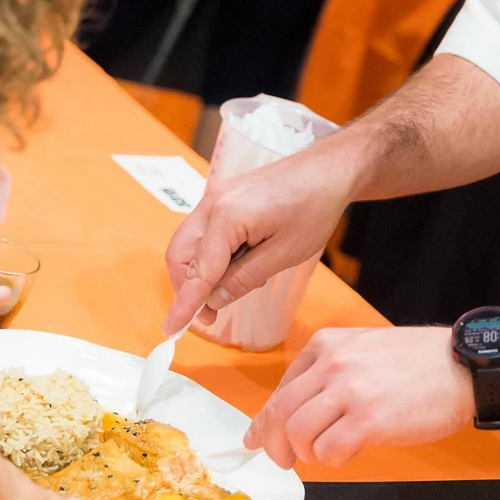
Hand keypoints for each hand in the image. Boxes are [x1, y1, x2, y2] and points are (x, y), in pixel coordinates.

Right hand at [161, 145, 357, 334]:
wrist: (328, 170)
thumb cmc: (314, 208)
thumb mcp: (283, 254)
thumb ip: (243, 279)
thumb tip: (214, 300)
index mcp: (226, 217)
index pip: (197, 271)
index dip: (184, 304)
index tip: (172, 329)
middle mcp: (212, 203)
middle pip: (180, 255)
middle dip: (188, 287)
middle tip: (211, 313)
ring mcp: (215, 196)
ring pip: (188, 243)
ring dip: (200, 271)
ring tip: (235, 284)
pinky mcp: (223, 197)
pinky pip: (204, 231)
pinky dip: (211, 254)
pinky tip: (240, 262)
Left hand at [242, 327, 470, 467]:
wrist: (462, 365)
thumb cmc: (418, 362)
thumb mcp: (362, 349)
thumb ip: (326, 374)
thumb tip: (292, 409)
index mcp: (326, 345)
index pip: (280, 390)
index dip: (265, 421)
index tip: (258, 439)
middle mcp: (331, 365)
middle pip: (279, 414)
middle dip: (274, 445)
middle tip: (284, 461)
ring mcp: (348, 392)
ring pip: (297, 435)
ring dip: (308, 453)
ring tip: (330, 450)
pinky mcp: (367, 420)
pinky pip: (328, 452)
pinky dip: (333, 460)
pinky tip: (351, 451)